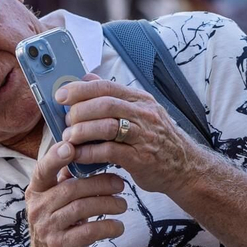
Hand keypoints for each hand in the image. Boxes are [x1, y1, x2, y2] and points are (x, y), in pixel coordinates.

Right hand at [24, 141, 127, 246]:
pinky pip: (90, 231)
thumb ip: (66, 180)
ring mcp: (47, 229)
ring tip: (123, 204)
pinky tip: (119, 225)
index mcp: (36, 192)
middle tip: (120, 184)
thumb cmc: (59, 224)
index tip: (72, 147)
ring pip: (83, 208)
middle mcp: (38, 209)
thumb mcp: (55, 201)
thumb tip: (87, 151)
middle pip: (72, 188)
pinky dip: (109, 226)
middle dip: (101, 183)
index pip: (43, 169)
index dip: (56, 157)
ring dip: (109, 204)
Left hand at [55, 76, 200, 194]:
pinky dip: (89, 153)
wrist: (185, 168)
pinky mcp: (140, 158)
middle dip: (79, 111)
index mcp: (140, 99)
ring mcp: (143, 136)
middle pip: (104, 104)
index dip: (80, 89)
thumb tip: (86, 78)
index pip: (106, 86)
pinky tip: (78, 155)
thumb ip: (113, 96)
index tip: (61, 95)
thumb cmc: (158, 140)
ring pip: (106, 126)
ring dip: (82, 131)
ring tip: (68, 138)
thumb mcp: (141, 112)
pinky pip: (109, 152)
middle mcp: (143, 114)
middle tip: (66, 120)